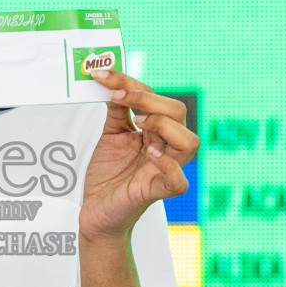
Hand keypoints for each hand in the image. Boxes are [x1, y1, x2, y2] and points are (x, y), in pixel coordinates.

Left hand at [78, 69, 199, 241]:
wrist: (96, 211)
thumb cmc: (108, 175)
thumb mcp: (110, 135)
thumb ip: (116, 110)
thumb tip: (110, 80)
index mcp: (155, 131)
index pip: (154, 97)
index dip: (129, 83)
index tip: (102, 75)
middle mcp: (164, 147)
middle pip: (177, 113)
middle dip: (148, 99)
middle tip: (118, 98)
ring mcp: (164, 169)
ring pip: (189, 142)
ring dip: (164, 126)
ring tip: (138, 124)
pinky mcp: (157, 191)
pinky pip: (178, 181)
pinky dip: (169, 166)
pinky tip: (151, 155)